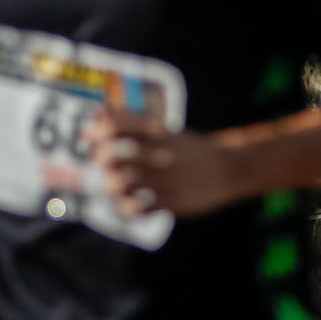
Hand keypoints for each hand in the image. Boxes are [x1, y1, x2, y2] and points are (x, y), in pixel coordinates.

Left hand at [89, 108, 248, 219]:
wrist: (230, 169)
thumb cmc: (189, 151)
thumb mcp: (165, 132)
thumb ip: (132, 122)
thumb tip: (98, 111)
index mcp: (157, 134)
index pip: (116, 126)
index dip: (97, 132)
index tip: (91, 139)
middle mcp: (160, 154)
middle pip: (113, 156)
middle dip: (101, 162)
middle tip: (105, 167)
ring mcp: (166, 179)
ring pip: (121, 183)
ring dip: (112, 186)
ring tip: (117, 188)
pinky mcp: (174, 202)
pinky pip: (139, 208)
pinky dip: (128, 208)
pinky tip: (131, 204)